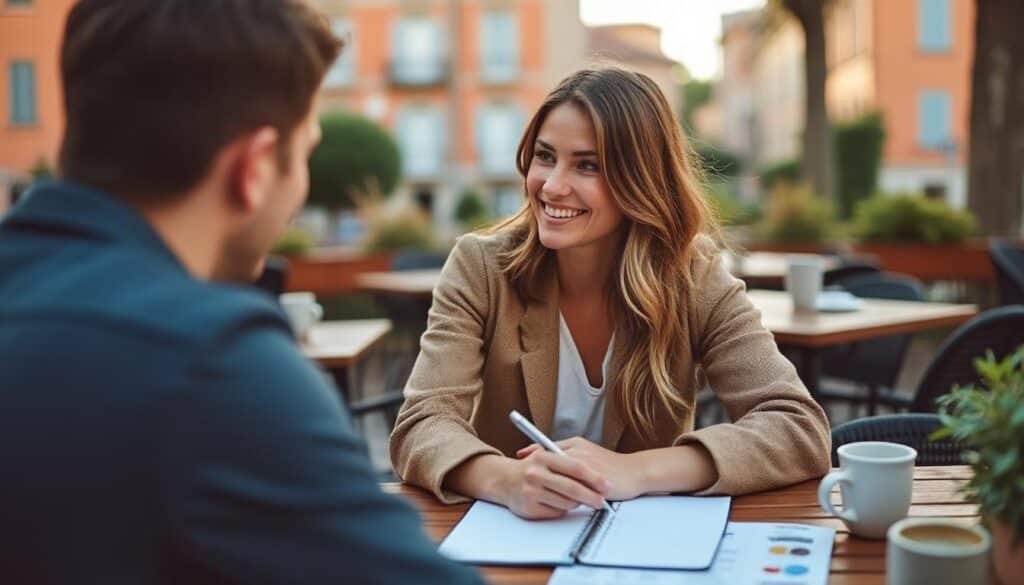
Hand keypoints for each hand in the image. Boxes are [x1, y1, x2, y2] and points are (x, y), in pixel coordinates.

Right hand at [498, 449, 610, 519]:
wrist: (503, 479)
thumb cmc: (531, 468)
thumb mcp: (546, 456)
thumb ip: (567, 461)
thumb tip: (596, 475)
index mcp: (543, 457)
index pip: (575, 467)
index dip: (594, 477)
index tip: (607, 485)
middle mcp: (535, 473)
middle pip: (572, 488)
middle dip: (591, 497)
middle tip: (602, 501)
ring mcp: (531, 491)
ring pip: (566, 503)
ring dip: (576, 503)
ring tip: (577, 499)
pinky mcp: (529, 508)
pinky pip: (556, 512)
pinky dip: (562, 509)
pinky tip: (558, 502)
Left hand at [517, 437, 645, 500]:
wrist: (635, 472)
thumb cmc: (610, 465)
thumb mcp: (588, 451)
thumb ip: (568, 453)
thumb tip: (546, 456)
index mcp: (576, 444)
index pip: (548, 445)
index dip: (532, 452)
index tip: (519, 456)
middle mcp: (579, 451)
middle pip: (550, 458)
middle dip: (535, 467)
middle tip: (522, 474)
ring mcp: (586, 465)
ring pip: (561, 475)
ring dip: (550, 483)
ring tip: (537, 489)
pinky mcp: (594, 480)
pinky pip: (575, 488)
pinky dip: (565, 494)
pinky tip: (557, 499)